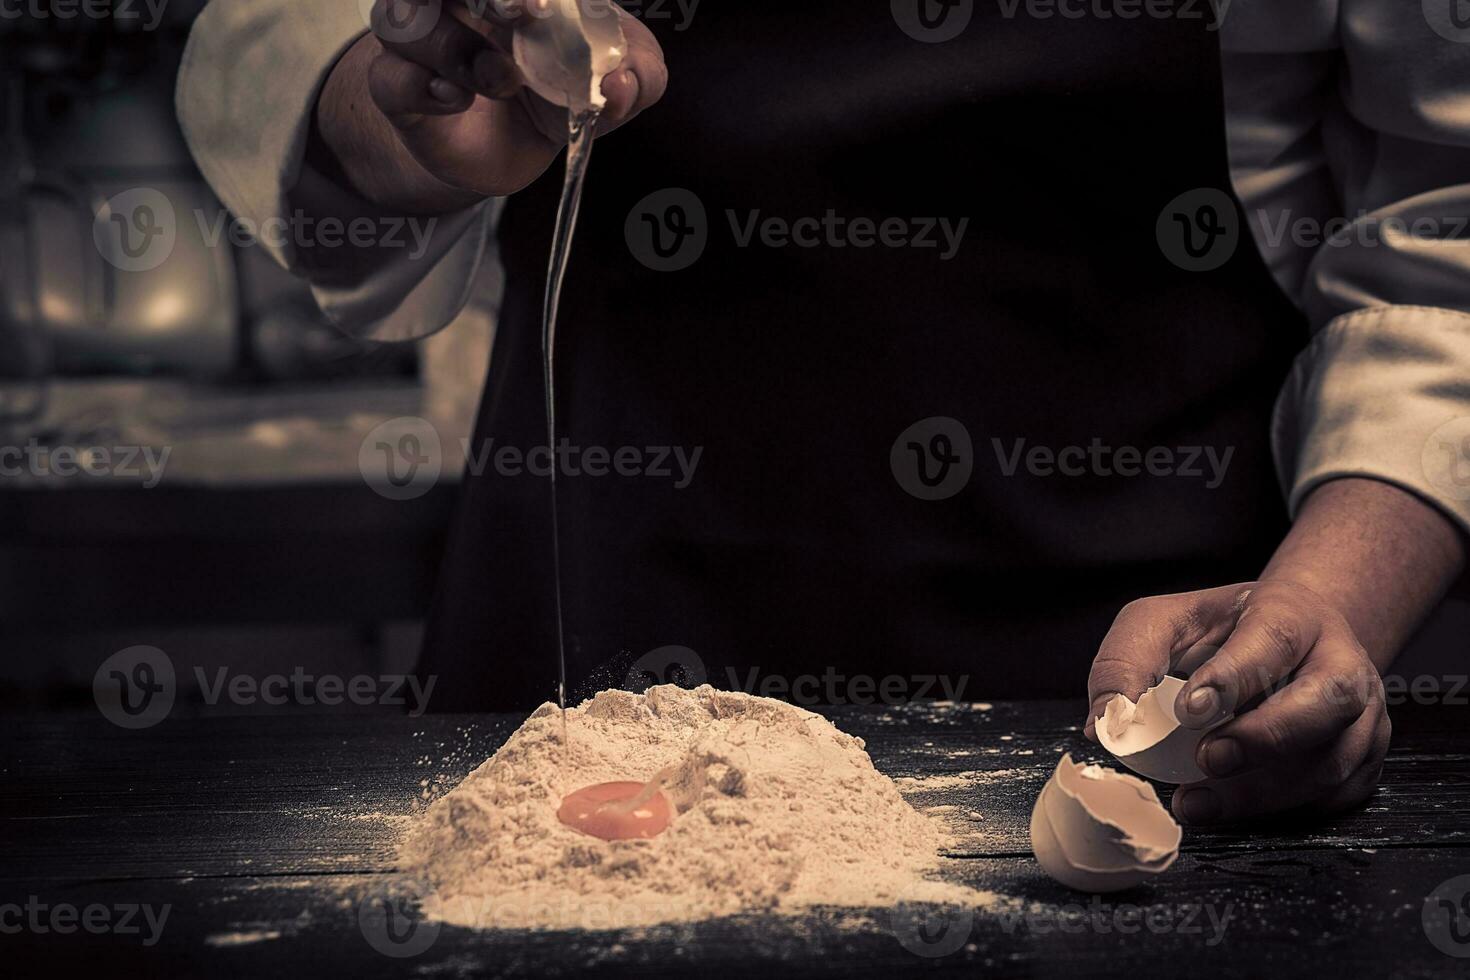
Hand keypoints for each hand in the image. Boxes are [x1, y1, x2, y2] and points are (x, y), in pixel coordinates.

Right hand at [318, 0, 666, 210]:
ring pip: (414, 23)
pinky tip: (454, 97)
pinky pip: (391, 76)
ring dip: (463, 53)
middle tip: (523, 13)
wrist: (504, 152)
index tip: (541, 3)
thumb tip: (622, 83)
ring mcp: (421, 37)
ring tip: (503, 81)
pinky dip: (422, 85)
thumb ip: (637, 77)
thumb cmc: (553, 96)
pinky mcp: (396, 85)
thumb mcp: (610, 87)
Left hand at [1085, 580, 1390, 824]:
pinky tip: (1235, 808)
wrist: (1292, 640)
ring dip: (1264, 791)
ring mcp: (1364, 712)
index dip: (1234, 677)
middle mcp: (1341, 660)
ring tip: (1196, 801)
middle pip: (1326, 700)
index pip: (1272, 638)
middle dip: (1265, 737)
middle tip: (1206, 760)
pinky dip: (1286, 809)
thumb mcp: (1165, 622)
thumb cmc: (1220, 633)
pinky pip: (1337, 795)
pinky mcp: (1366, 757)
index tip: (1189, 709)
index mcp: (1291, 614)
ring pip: (1334, 759)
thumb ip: (1129, 658)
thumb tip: (1106, 721)